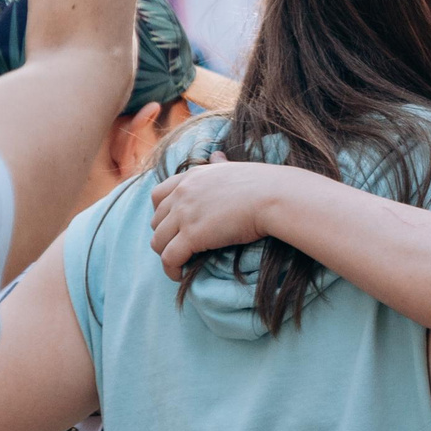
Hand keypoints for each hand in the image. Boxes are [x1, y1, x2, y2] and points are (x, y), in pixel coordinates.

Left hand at [149, 154, 289, 281]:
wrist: (274, 197)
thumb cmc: (262, 184)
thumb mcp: (233, 168)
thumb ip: (220, 164)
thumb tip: (216, 155)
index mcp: (191, 177)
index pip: (158, 195)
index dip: (161, 213)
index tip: (173, 225)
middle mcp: (182, 193)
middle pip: (156, 221)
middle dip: (165, 235)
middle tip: (179, 247)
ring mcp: (184, 214)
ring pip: (158, 242)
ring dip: (166, 254)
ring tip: (178, 263)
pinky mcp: (191, 235)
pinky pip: (169, 258)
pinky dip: (170, 269)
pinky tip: (179, 275)